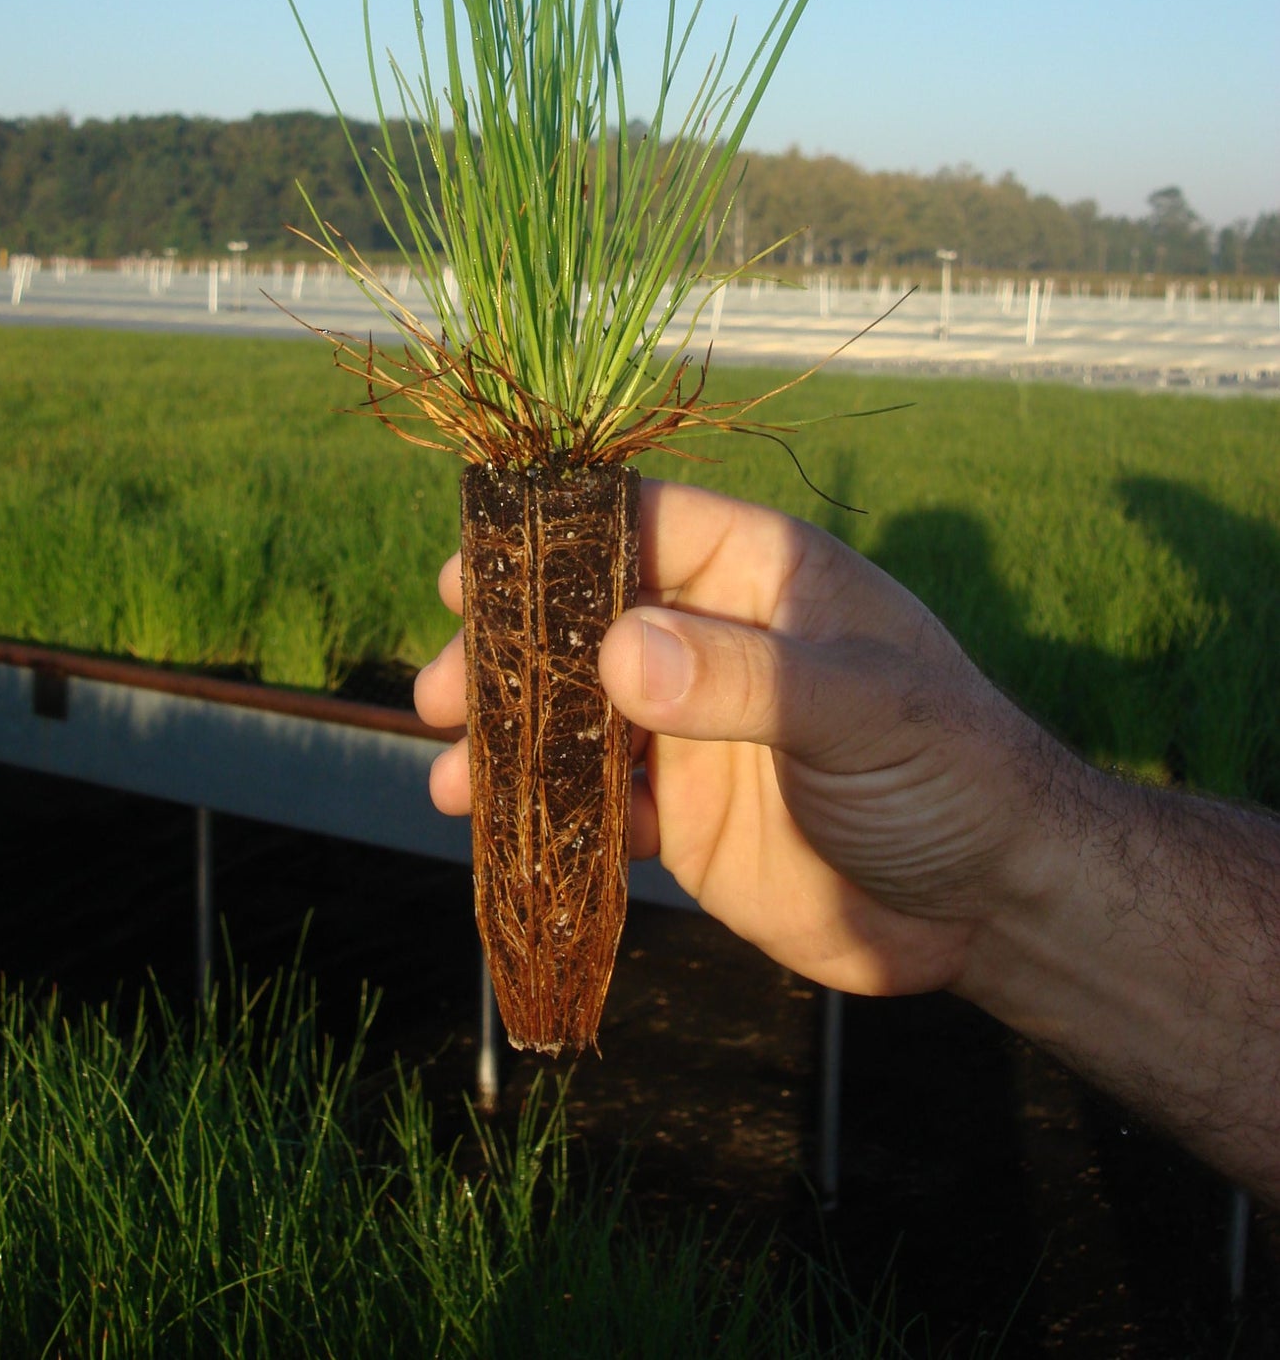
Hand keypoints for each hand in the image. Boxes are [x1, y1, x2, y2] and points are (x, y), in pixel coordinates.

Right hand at [415, 478, 1062, 997]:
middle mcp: (713, 637)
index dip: (551, 538)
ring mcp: (691, 727)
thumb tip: (618, 651)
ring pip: (572, 714)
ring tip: (448, 770)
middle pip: (581, 620)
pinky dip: (539, 810)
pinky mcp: (680, 812)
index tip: (471, 568)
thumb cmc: (950, 770)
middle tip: (439, 687)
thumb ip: (743, 679)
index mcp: (760, 575)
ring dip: (508, 737)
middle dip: (506, 652)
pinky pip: (590, 800)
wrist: (990, 904)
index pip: (639, 525)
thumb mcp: (857, 710)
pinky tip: (493, 829)